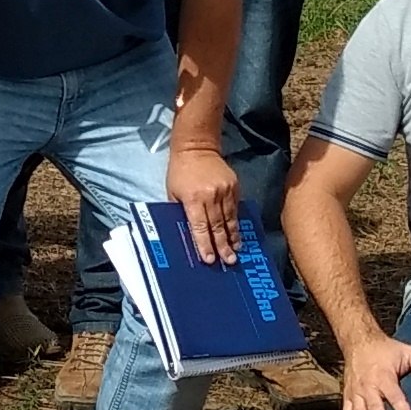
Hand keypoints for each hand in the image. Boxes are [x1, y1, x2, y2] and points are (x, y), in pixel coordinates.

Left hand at [166, 143, 242, 265]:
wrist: (197, 147)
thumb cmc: (180, 172)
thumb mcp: (173, 192)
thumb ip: (180, 211)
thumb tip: (188, 232)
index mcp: (193, 199)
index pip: (200, 227)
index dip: (205, 244)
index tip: (210, 259)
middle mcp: (211, 196)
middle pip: (218, 226)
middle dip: (223, 246)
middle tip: (229, 261)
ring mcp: (225, 190)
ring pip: (230, 219)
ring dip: (233, 237)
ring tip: (236, 251)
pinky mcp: (234, 186)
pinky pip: (235, 208)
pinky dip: (236, 222)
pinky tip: (237, 234)